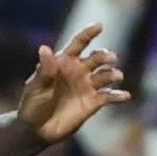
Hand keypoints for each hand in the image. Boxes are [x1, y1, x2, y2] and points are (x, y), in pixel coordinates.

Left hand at [16, 22, 128, 143]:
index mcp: (64, 62)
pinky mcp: (93, 102)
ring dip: (113, 74)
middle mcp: (79, 71)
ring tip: (115, 77)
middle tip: (109, 58)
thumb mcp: (36, 87)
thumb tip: (44, 48)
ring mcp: (88, 86)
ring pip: (106, 75)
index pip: (79, 43)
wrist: (36, 130)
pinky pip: (109, 96)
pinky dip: (118, 95)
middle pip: (97, 58)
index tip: (99, 25)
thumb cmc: (31, 105)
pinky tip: (124, 96)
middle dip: (105, 56)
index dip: (89, 33)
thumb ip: (44, 70)